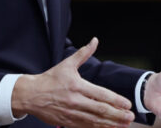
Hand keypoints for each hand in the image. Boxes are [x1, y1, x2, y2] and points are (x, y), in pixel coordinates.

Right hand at [11, 37, 134, 127]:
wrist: (30, 95)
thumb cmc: (50, 79)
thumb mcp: (67, 64)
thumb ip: (83, 53)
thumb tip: (94, 40)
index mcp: (77, 86)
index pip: (100, 95)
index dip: (115, 100)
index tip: (127, 104)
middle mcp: (75, 101)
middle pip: (100, 110)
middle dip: (117, 115)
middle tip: (130, 117)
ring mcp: (71, 113)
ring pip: (94, 121)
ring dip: (111, 123)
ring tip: (124, 124)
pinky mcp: (67, 122)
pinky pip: (85, 126)